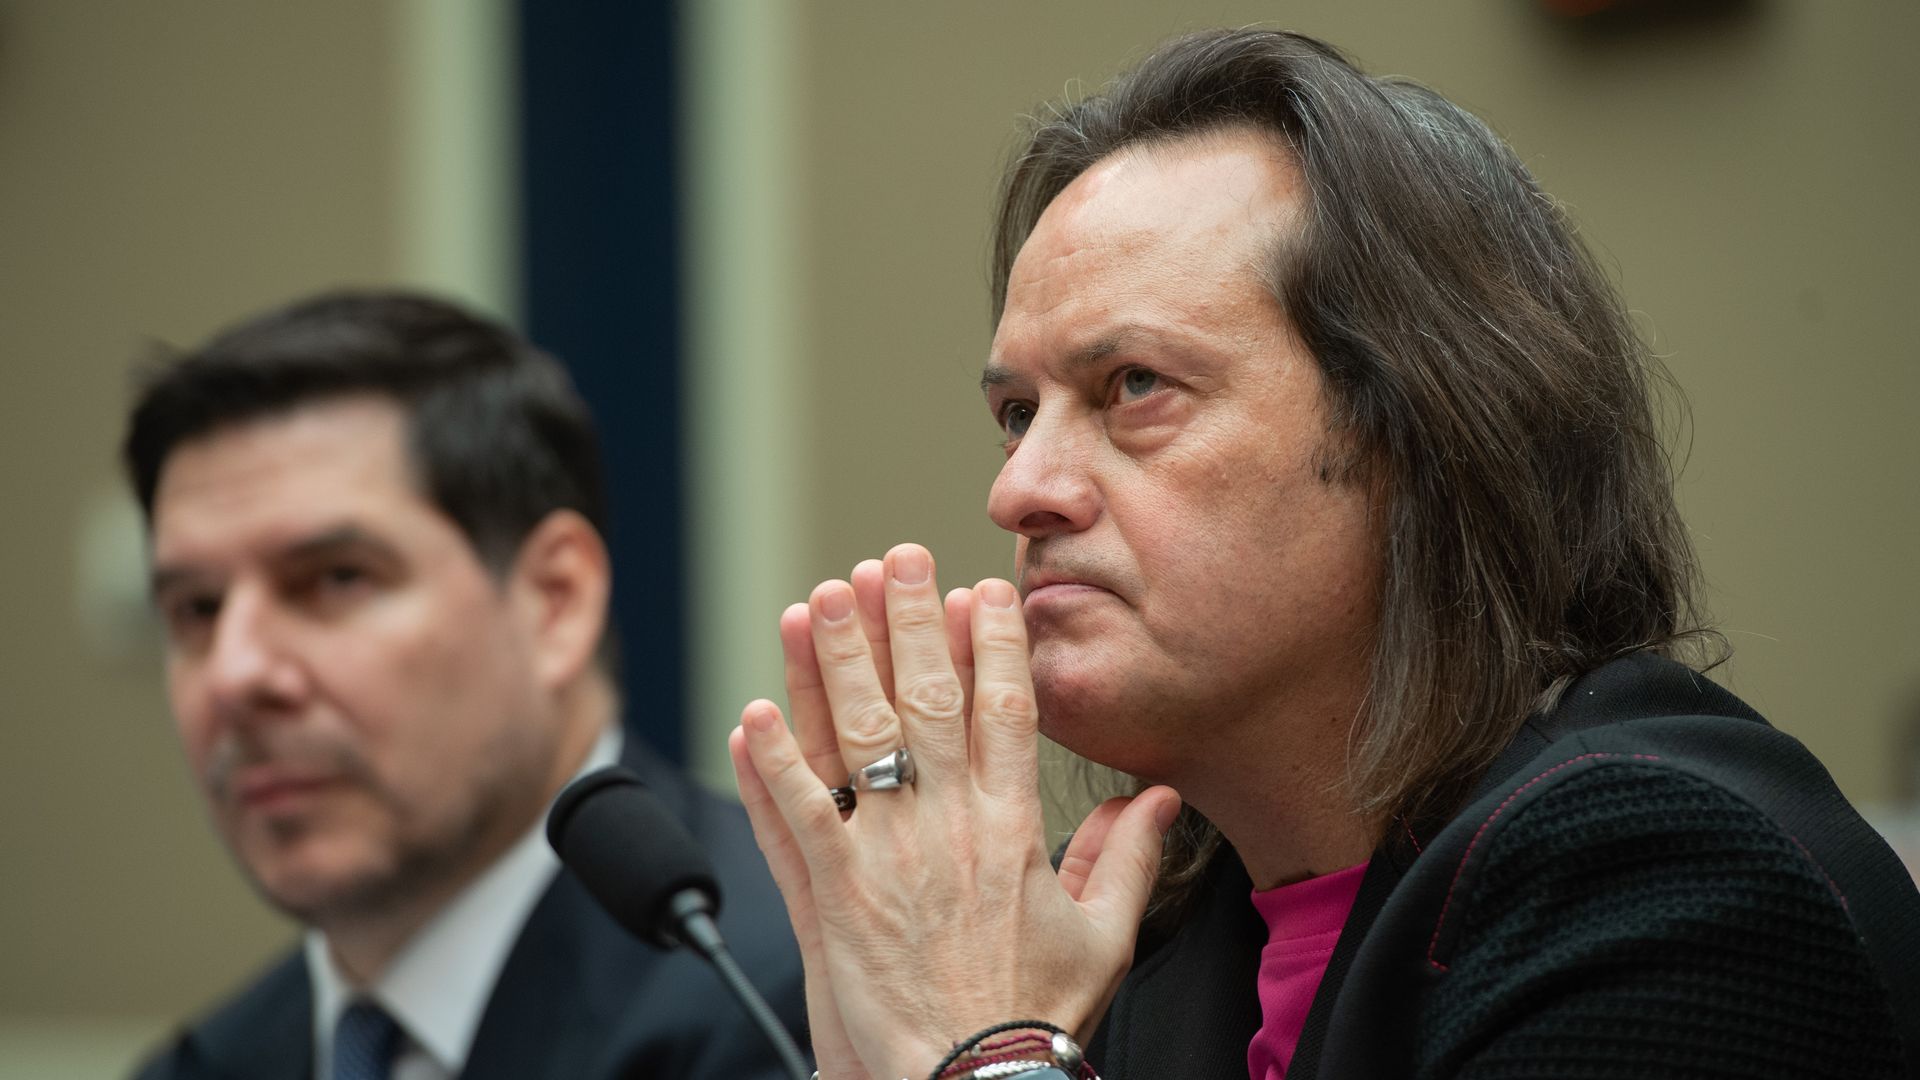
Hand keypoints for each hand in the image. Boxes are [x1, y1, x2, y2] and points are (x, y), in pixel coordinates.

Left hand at [730, 543, 1180, 1079]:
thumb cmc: (1033, 1020)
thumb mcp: (1104, 938)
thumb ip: (1127, 857)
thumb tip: (1161, 797)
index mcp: (1015, 828)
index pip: (1005, 710)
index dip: (991, 644)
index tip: (980, 589)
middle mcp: (949, 827)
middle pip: (926, 700)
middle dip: (908, 621)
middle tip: (892, 560)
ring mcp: (885, 858)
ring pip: (856, 738)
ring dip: (832, 663)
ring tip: (818, 600)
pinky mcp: (831, 898)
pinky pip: (795, 815)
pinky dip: (770, 764)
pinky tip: (752, 713)